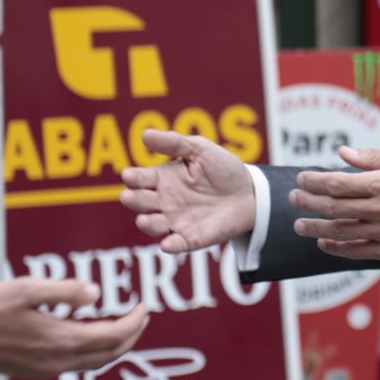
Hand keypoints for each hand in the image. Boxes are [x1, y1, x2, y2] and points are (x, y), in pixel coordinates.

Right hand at [0, 279, 147, 378]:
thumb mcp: (28, 289)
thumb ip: (66, 291)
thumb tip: (97, 295)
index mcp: (60, 340)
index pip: (113, 337)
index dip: (135, 323)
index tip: (146, 306)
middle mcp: (57, 361)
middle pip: (110, 355)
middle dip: (132, 336)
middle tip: (142, 317)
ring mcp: (46, 370)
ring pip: (94, 363)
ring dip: (115, 346)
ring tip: (125, 325)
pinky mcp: (35, 371)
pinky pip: (76, 365)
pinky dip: (94, 352)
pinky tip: (91, 334)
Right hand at [120, 129, 256, 252]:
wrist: (250, 192)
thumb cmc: (222, 169)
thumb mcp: (200, 150)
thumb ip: (174, 143)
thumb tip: (145, 134)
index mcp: (163, 178)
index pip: (140, 179)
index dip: (133, 177)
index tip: (129, 175)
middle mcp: (164, 201)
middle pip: (141, 202)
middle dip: (133, 200)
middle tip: (129, 197)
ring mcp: (176, 220)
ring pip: (153, 225)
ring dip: (147, 224)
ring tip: (144, 220)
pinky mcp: (191, 237)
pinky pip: (177, 244)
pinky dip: (171, 245)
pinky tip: (168, 244)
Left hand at [290, 147, 379, 260]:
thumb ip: (373, 158)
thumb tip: (343, 153)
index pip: (338, 183)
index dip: (314, 181)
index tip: (301, 178)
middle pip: (333, 208)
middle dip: (308, 203)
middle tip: (294, 198)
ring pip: (340, 232)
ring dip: (315, 228)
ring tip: (300, 225)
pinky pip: (357, 250)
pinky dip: (336, 248)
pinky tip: (324, 242)